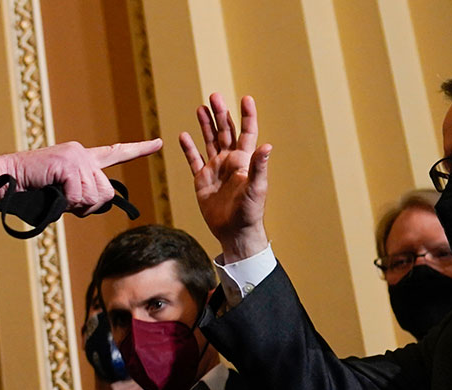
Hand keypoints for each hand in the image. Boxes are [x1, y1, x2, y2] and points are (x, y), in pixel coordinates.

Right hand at [0, 138, 162, 216]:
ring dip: (76, 205)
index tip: (158, 143)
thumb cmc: (29, 192)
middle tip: (66, 203)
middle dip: (89, 206)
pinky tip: (52, 192)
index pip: (115, 153)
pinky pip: (78, 195)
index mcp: (82, 158)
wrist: (5, 179)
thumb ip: (82, 196)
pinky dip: (65, 203)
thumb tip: (97, 203)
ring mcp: (76, 156)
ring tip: (57, 196)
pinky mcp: (68, 162)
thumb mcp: (62, 195)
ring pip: (94, 196)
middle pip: (106, 192)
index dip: (138, 150)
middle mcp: (82, 153)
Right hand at [177, 94, 271, 260]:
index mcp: (244, 160)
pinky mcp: (202, 181)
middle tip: (214, 96)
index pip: (246, 132)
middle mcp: (229, 161)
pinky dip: (188, 148)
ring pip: (209, 141)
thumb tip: (267, 145)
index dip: (246, 115)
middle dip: (220, 113)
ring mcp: (215, 169)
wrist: (234, 231)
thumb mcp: (257, 188)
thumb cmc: (250, 212)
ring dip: (205, 125)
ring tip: (200, 108)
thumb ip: (259, 166)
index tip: (245, 98)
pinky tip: (183, 136)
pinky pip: (194, 160)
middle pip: (224, 131)